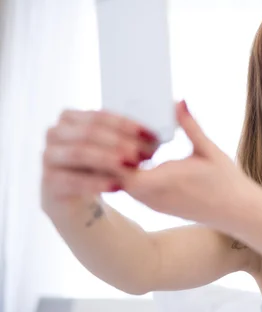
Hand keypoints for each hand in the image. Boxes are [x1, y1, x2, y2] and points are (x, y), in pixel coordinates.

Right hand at [41, 109, 159, 214]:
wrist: (79, 196)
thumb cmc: (101, 164)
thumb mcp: (114, 147)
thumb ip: (132, 135)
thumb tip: (163, 128)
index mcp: (71, 117)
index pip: (100, 115)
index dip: (127, 125)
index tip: (152, 136)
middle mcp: (55, 133)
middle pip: (89, 132)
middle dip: (119, 143)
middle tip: (144, 154)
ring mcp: (49, 157)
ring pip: (78, 153)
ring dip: (109, 160)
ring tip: (132, 168)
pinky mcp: (49, 182)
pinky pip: (72, 180)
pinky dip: (97, 183)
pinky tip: (118, 186)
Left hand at [122, 101, 255, 224]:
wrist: (236, 212)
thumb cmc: (226, 181)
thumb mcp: (209, 149)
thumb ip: (190, 126)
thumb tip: (178, 101)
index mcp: (164, 180)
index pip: (122, 169)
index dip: (113, 152)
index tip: (116, 131)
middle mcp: (153, 196)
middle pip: (115, 176)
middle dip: (111, 155)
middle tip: (111, 131)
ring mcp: (153, 204)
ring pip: (121, 184)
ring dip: (119, 165)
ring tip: (119, 142)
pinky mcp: (156, 206)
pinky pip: (132, 190)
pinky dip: (128, 174)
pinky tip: (134, 158)